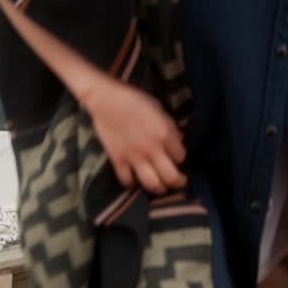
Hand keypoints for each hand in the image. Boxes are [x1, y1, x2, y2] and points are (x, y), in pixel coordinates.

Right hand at [84, 76, 187, 194]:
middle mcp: (152, 149)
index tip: (178, 156)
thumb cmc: (134, 98)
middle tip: (180, 181)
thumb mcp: (159, 108)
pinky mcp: (118, 160)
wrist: (106, 100)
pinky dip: (132, 184)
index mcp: (164, 134)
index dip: (181, 157)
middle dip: (178, 181)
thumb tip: (177, 140)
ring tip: (162, 187)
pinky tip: (136, 181)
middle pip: (171, 176)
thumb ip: (169, 126)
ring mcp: (134, 157)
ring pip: (152, 184)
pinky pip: (127, 180)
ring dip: (160, 189)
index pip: (181, 156)